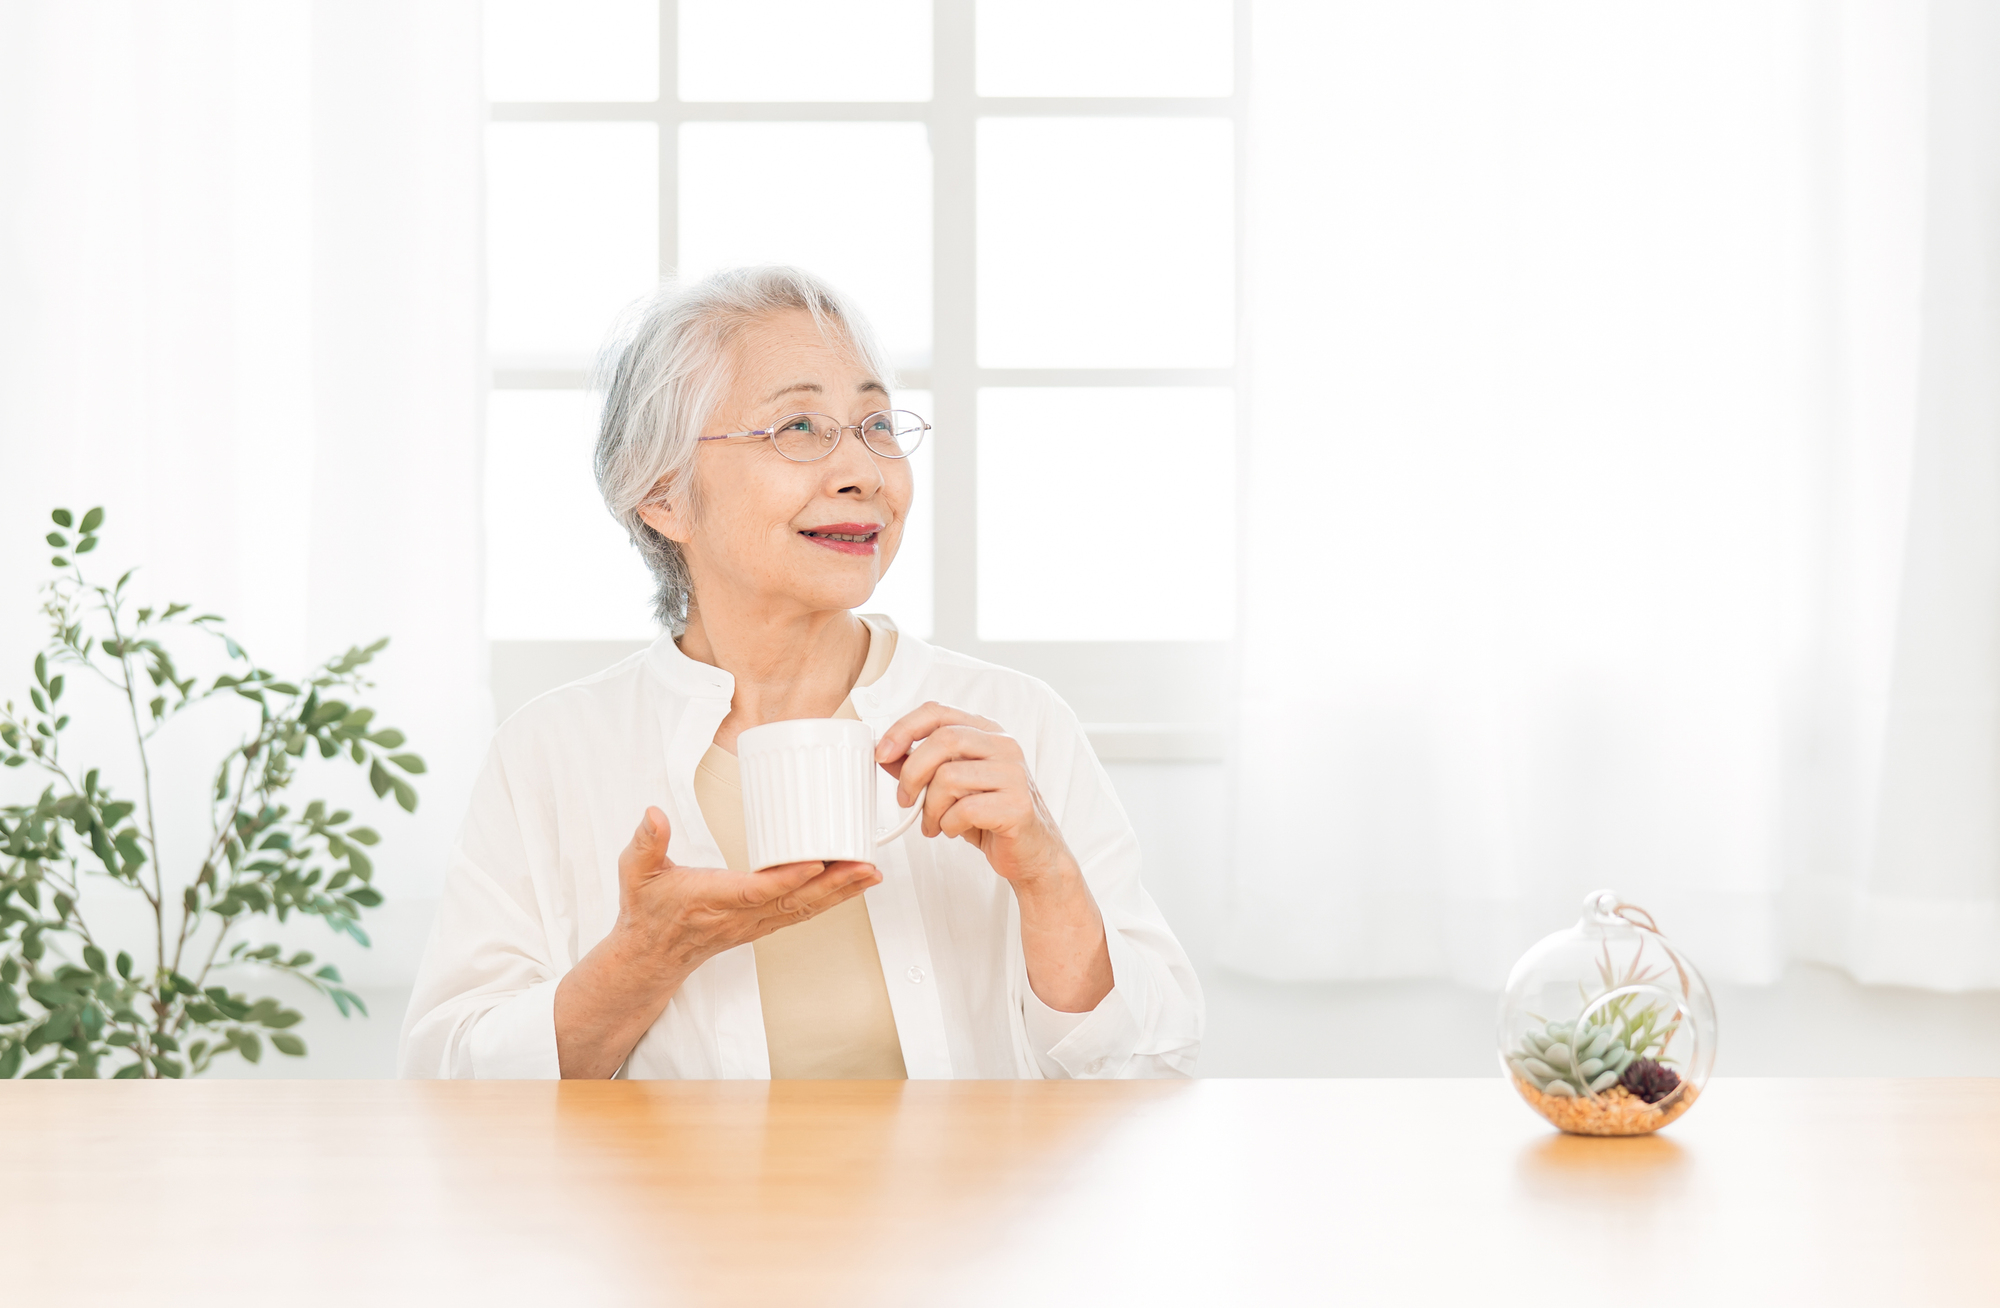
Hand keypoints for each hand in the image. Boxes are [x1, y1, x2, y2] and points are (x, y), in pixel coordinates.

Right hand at [613, 807, 879, 977]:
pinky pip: (800, 914)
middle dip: (834, 885)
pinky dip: (829, 901)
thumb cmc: (647, 911)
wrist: (650, 956)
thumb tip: (653, 814)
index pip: (756, 890)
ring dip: (840, 893)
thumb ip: (646, 842)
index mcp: (711, 899)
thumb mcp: (636, 872)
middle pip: (793, 902)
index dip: (788, 878)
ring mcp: (752, 924)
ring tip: (871, 873)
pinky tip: (851, 887)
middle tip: (866, 866)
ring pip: (804, 909)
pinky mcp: (760, 925)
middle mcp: (738, 915)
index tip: (816, 862)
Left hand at [874, 703, 1113, 1014]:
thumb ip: (922, 767)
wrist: (1032, 853)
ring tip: (933, 824)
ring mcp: (1014, 774)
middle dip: (912, 773)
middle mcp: (1004, 745)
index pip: (937, 712)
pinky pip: (965, 809)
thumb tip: (886, 755)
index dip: (903, 729)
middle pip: (943, 741)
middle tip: (905, 800)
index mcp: (986, 732)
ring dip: (930, 808)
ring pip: (950, 777)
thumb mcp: (951, 787)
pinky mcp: (1018, 805)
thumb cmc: (989, 816)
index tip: (881, 754)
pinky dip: (949, 824)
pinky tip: (954, 830)